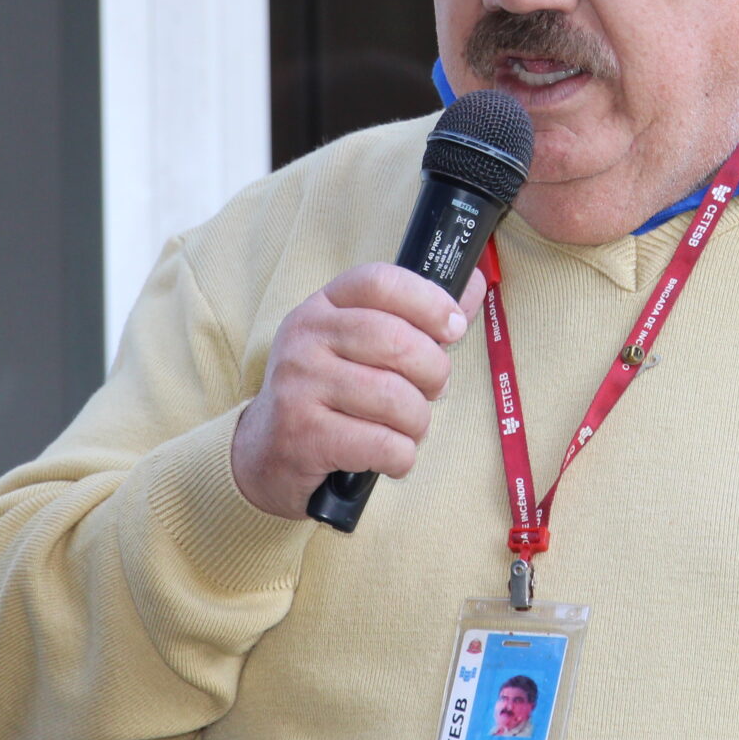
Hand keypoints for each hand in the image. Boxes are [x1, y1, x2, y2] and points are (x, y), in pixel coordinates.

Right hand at [229, 263, 487, 519]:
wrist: (263, 455)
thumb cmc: (328, 396)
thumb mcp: (360, 348)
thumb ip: (417, 319)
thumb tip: (474, 283)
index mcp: (322, 307)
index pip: (380, 282)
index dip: (428, 300)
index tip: (454, 326)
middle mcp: (305, 338)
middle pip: (397, 341)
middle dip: (433, 372)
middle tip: (432, 390)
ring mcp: (299, 385)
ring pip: (395, 398)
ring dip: (417, 422)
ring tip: (407, 430)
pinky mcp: (303, 435)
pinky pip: (383, 444)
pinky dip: (401, 457)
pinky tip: (390, 457)